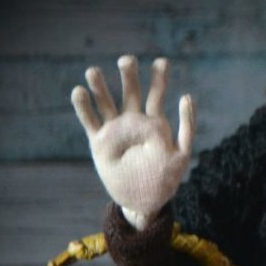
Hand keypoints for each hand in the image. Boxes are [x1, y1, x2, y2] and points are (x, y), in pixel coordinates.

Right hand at [72, 55, 194, 229]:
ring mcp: (115, 131)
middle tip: (127, 61)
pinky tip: (79, 91)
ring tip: (94, 71)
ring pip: (106, 102)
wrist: (144, 204)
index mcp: (154, 124)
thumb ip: (186, 127)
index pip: (156, 95)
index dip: (159, 78)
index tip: (161, 62)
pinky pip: (89, 122)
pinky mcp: (100, 143)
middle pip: (130, 92)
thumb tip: (187, 95)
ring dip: (100, 87)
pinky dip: (83, 107)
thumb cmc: (165, 181)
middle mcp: (133, 122)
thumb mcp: (182, 155)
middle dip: (128, 76)